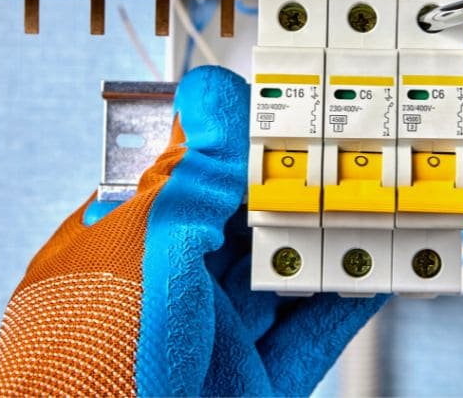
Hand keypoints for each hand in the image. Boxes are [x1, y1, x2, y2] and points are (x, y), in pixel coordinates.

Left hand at [0, 66, 386, 395]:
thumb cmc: (91, 353)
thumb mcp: (146, 243)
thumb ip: (193, 175)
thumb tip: (212, 93)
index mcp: (135, 248)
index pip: (198, 181)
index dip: (246, 151)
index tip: (294, 121)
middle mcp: (176, 292)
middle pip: (253, 233)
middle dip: (299, 201)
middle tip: (349, 166)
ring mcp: (217, 340)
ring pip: (286, 283)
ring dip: (330, 251)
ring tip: (371, 214)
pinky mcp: (254, 384)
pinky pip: (311, 338)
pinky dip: (346, 307)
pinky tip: (370, 276)